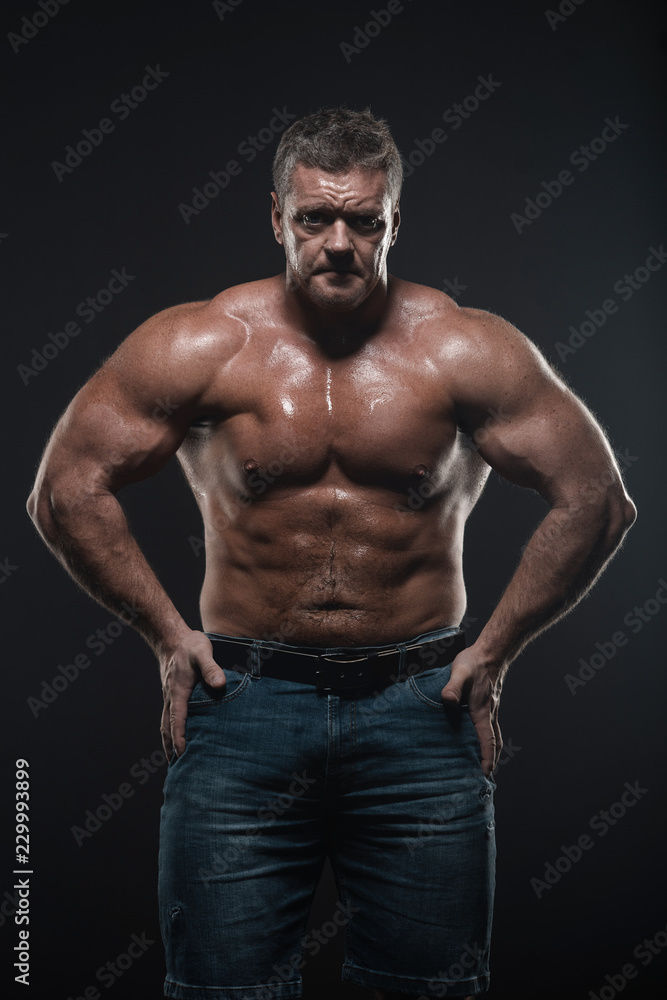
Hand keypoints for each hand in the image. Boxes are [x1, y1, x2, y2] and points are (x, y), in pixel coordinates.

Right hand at [159, 630, 225, 757]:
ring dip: (168, 740)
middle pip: (168, 727)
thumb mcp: (203, 653)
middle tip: (175, 767)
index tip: (181, 754)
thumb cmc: (190, 645)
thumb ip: (211, 668)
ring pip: (166, 723)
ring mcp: (169, 695)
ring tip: (173, 758)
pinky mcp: (172, 692)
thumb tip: (219, 685)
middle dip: (170, 746)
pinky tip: (176, 733)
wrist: (172, 636)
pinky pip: (169, 715)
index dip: (179, 737)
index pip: (178, 719)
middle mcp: (171, 696)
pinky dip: (170, 728)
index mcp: (179, 691)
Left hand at [440, 646, 502, 776]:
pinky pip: (489, 726)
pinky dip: (487, 738)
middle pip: (493, 743)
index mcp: (482, 712)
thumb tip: (447, 701)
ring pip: (492, 735)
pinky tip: (478, 738)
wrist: (491, 651)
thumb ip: (452, 687)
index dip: (487, 759)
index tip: (485, 776)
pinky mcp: (487, 703)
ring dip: (490, 751)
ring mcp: (490, 709)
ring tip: (483, 765)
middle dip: (491, 761)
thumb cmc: (474, 663)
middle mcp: (489, 714)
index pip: (487, 741)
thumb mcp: (460, 673)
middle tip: (484, 779)